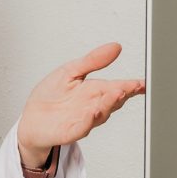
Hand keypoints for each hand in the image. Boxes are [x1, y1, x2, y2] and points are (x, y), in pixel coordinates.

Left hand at [17, 43, 144, 165]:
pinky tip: (94, 112)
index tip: (145, 82)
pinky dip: (89, 119)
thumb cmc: (51, 96)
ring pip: (101, 112)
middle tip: (133, 85)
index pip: (119, 86)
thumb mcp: (70, 71)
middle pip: (113, 100)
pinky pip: (83, 126)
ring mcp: (85, 120)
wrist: (31, 120)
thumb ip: (92, 61)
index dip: (133, 85)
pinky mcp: (72, 131)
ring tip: (116, 92)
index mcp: (95, 90)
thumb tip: (115, 47)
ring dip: (109, 103)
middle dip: (124, 92)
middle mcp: (94, 106)